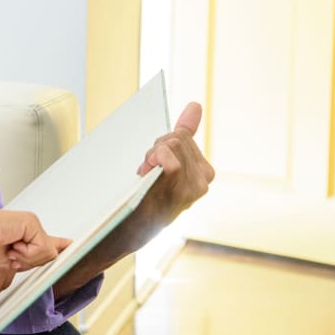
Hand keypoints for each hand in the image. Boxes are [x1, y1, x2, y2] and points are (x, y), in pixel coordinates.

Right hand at [0, 210, 70, 293]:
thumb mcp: (10, 262)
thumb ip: (28, 262)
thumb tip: (41, 264)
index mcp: (26, 235)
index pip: (49, 240)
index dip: (60, 244)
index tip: (71, 244)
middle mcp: (31, 227)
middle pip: (49, 254)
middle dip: (30, 261)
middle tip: (12, 256)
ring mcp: (32, 224)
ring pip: (46, 254)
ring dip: (26, 259)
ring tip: (10, 252)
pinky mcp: (31, 222)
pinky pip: (41, 248)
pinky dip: (26, 254)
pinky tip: (13, 247)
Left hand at [137, 102, 214, 227]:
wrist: (130, 230)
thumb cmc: (148, 197)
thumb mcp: (168, 164)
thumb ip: (185, 134)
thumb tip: (195, 105)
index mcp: (205, 173)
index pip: (182, 136)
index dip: (161, 146)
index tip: (153, 165)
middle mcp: (204, 181)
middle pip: (176, 138)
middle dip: (156, 149)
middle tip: (147, 172)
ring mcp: (193, 186)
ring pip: (170, 144)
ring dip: (151, 156)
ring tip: (146, 177)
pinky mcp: (179, 188)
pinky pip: (167, 156)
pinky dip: (153, 159)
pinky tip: (146, 174)